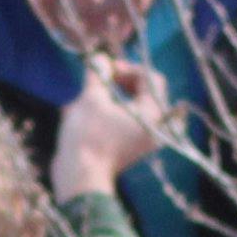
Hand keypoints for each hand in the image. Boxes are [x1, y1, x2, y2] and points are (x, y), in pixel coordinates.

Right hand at [53, 57, 175, 197]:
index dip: (129, 68)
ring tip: (94, 95)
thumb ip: (99, 75)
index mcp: (153, 114)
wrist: (79, 177)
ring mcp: (145, 140)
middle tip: (102, 78)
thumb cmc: (87, 136)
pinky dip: (115, 112)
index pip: (151, 79)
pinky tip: (92, 110)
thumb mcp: (91, 98)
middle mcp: (156, 128)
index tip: (107, 69)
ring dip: (116, 96)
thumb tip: (101, 59)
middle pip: (147, 92)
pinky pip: (129, 121)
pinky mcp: (132, 148)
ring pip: (136, 106)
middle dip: (123, 81)